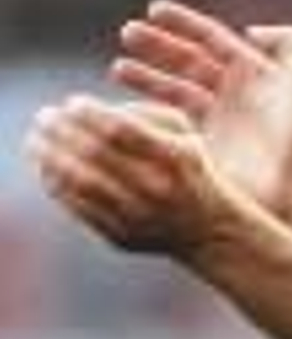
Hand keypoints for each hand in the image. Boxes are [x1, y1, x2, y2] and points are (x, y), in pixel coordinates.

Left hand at [26, 96, 241, 257]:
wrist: (209, 229)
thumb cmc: (191, 169)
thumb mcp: (185, 133)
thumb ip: (142, 111)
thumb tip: (83, 109)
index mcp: (176, 158)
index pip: (120, 129)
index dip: (89, 113)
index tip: (72, 102)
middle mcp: (157, 189)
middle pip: (94, 153)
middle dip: (60, 130)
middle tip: (43, 116)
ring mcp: (138, 217)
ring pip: (79, 182)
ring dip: (49, 157)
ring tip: (35, 141)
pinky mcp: (121, 237)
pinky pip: (77, 207)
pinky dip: (55, 185)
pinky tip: (47, 168)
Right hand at [111, 1, 291, 219]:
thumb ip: (285, 40)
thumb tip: (250, 30)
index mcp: (251, 75)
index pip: (211, 41)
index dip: (183, 23)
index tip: (153, 9)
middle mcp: (231, 97)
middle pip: (187, 63)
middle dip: (156, 47)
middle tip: (126, 34)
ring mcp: (216, 125)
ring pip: (174, 94)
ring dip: (146, 79)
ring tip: (117, 69)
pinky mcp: (205, 152)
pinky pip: (171, 129)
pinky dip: (149, 117)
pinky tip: (129, 105)